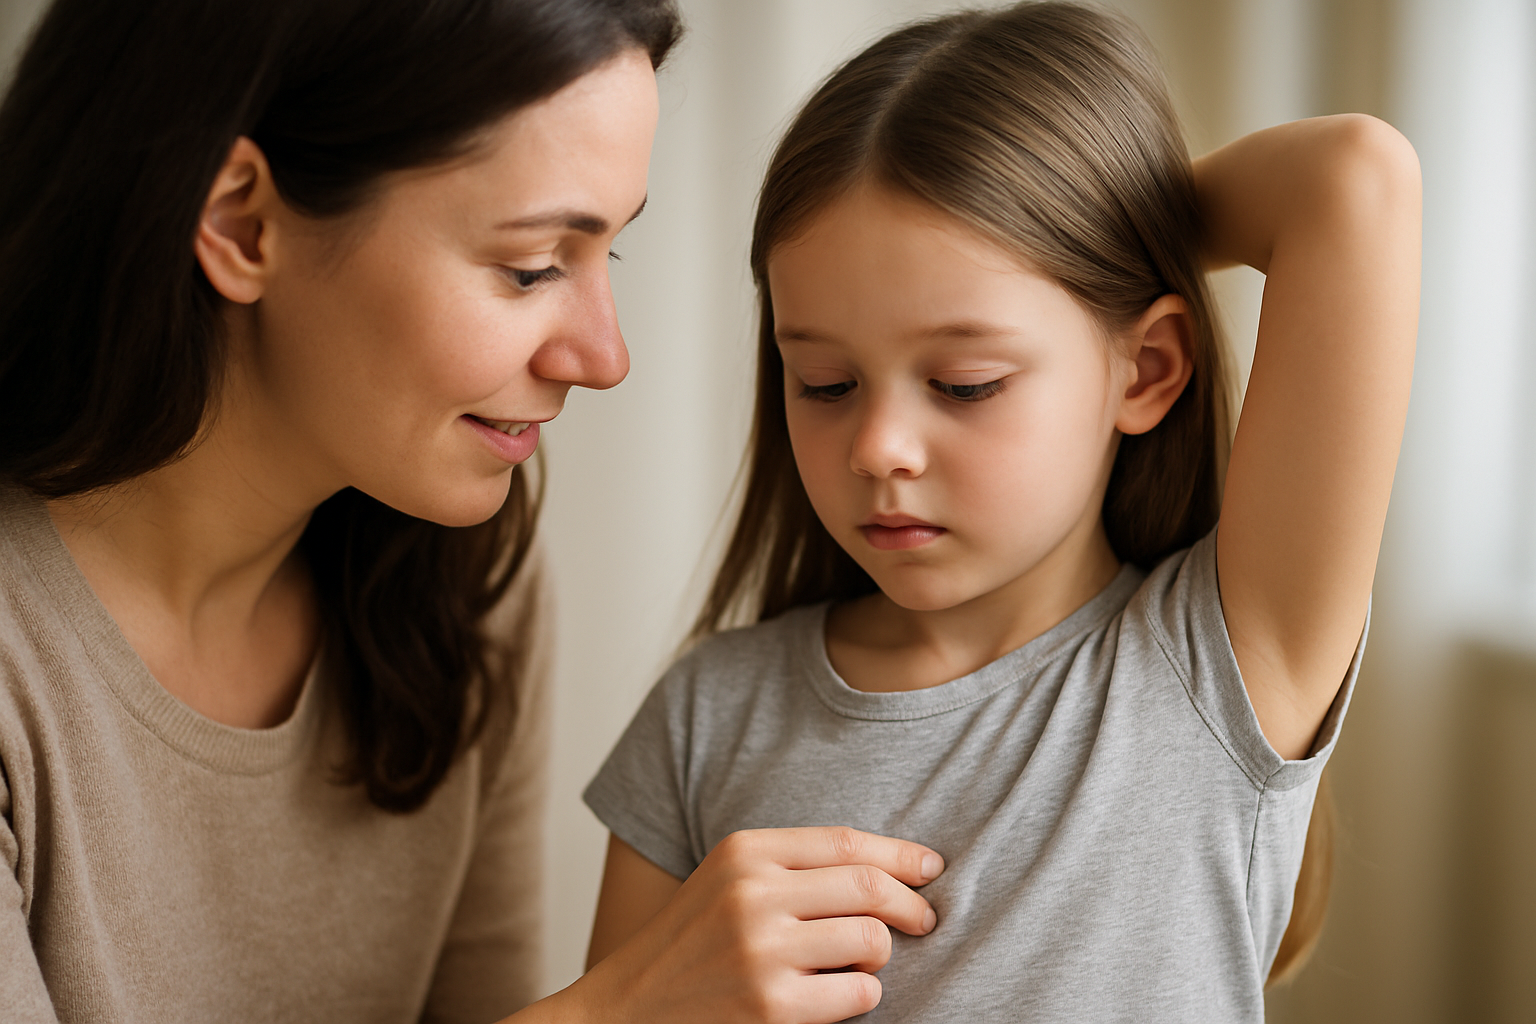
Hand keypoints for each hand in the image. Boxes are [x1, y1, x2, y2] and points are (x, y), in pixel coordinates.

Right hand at [574, 826, 943, 1023]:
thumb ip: (795, 866)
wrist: (627, 1009)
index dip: (900, 854)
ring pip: (872, 942)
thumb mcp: (730, 881)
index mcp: (744, 852)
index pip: (846, 842)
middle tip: (925, 921)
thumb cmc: (692, 943)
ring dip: (880, 958)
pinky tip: (835, 997)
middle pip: (869, 887)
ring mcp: (761, 950)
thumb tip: (893, 868)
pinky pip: (859, 994)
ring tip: (860, 965)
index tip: (932, 867)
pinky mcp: (772, 1005)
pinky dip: (861, 997)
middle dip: (911, 906)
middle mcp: (752, 893)